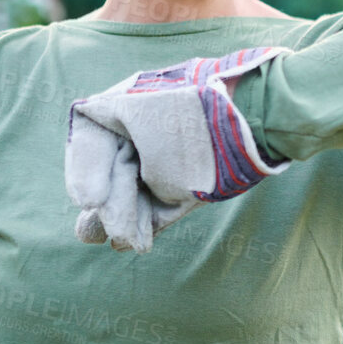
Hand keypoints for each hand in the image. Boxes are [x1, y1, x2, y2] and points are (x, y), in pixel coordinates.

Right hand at [65, 46, 292, 252]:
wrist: (259, 115)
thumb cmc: (197, 115)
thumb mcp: (145, 131)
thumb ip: (118, 167)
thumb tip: (90, 203)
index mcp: (128, 101)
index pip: (88, 135)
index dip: (83, 170)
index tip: (90, 199)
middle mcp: (143, 126)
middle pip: (111, 168)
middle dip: (109, 204)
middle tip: (107, 231)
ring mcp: (166, 154)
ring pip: (131, 190)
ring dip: (125, 218)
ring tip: (126, 242)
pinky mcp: (188, 181)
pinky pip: (159, 203)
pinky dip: (148, 222)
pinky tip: (136, 242)